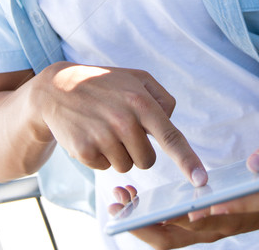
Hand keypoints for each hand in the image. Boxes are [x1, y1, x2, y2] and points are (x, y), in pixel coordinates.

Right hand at [35, 63, 207, 184]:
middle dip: (139, 149)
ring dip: (119, 153)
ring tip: (104, 128)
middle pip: (148, 160)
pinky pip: (105, 167)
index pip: (171, 137)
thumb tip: (170, 121)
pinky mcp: (84, 151)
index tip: (202, 180)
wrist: (57, 89)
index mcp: (141, 101)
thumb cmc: (103, 83)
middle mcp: (124, 120)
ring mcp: (102, 137)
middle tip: (122, 127)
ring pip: (126, 166)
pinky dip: (100, 155)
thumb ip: (160, 97)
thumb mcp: (136, 78)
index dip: (188, 161)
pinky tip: (90, 134)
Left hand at [108, 185, 258, 249]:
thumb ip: (232, 202)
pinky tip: (133, 196)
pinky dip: (149, 211)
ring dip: (139, 217)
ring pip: (163, 233)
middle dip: (139, 226)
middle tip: (116, 207)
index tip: (143, 211)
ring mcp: (201, 229)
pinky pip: (167, 225)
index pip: (189, 230)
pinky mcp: (196, 222)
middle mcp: (208, 231)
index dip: (166, 223)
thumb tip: (203, 210)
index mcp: (222, 223)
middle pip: (167, 240)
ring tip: (119, 196)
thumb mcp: (254, 192)